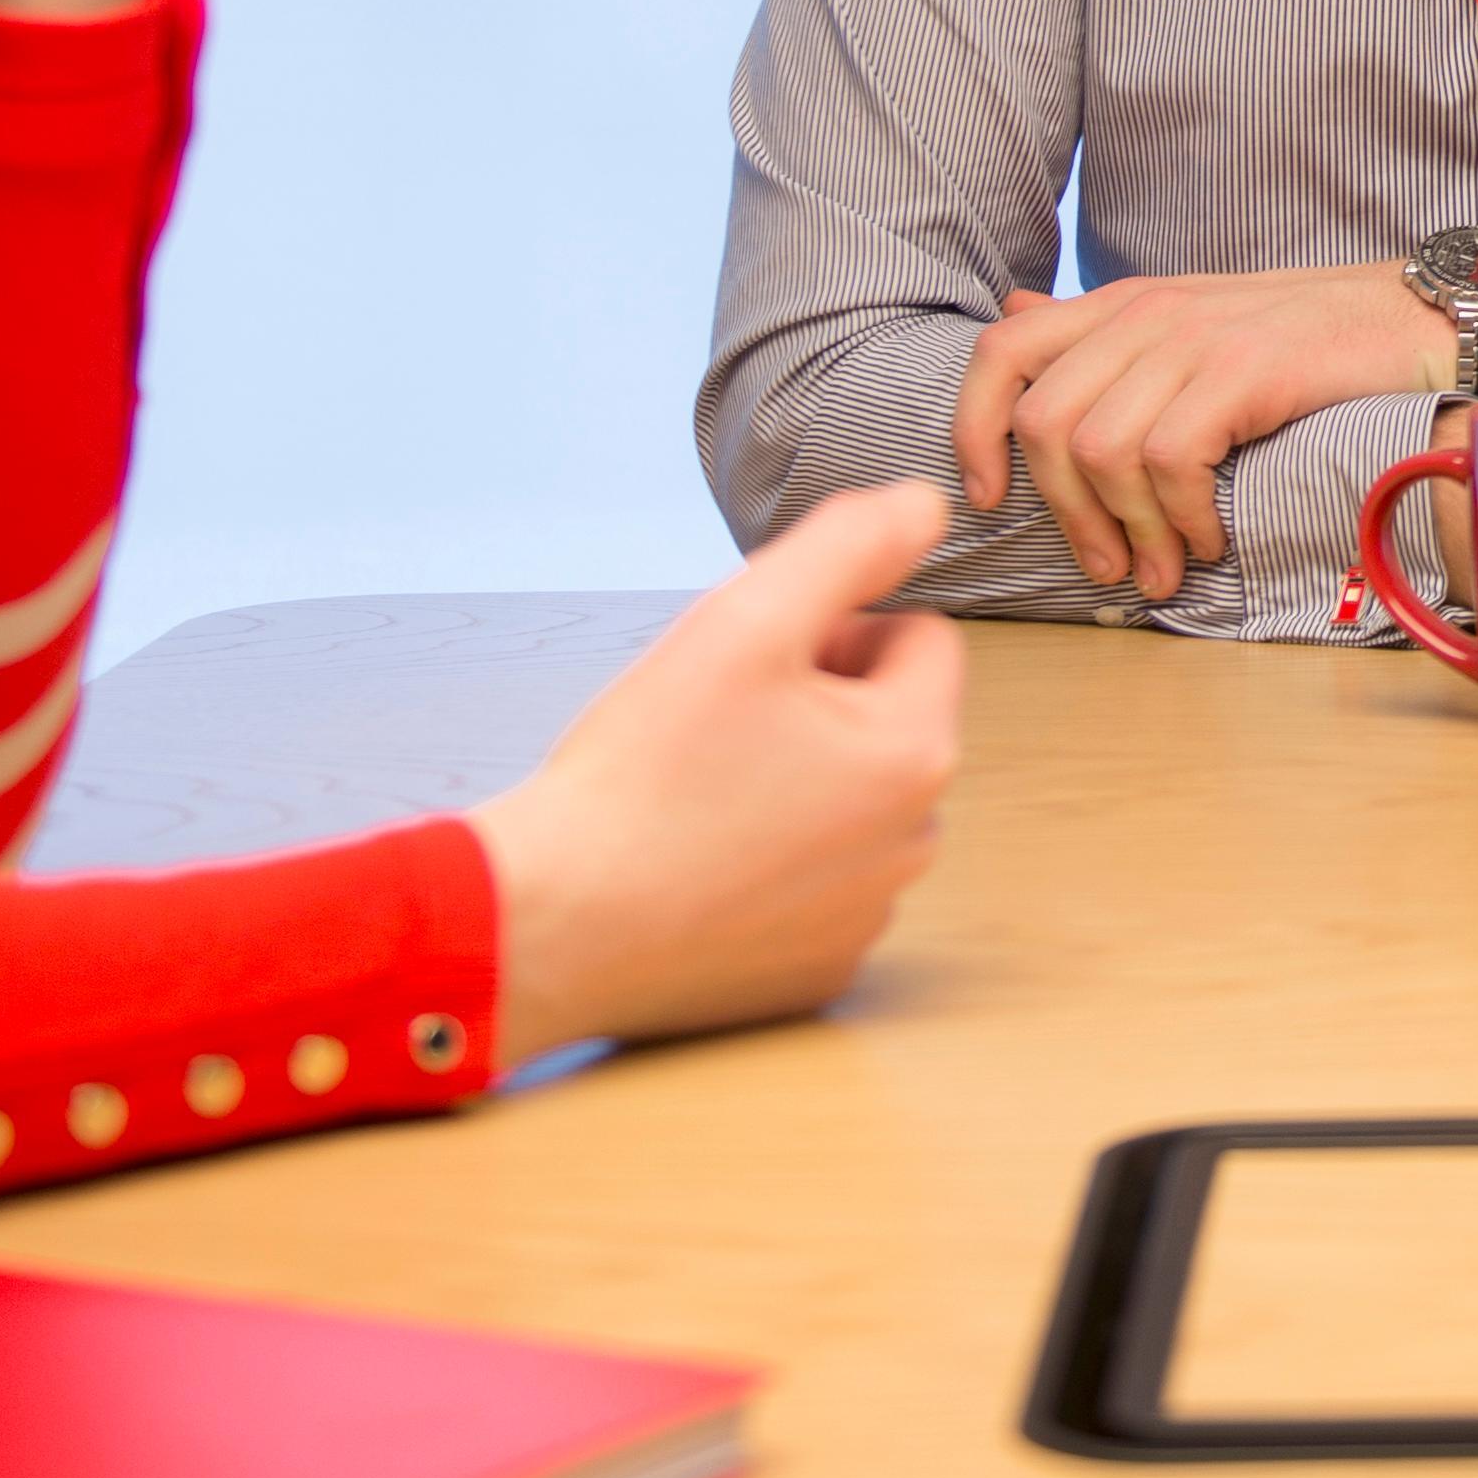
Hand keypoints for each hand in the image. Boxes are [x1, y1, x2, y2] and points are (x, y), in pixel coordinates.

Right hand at [467, 484, 967, 1066]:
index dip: (831, 629)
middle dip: (818, 706)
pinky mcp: (817, 970)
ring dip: (796, 781)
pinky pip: (816, 883)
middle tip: (716, 727)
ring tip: (700, 795)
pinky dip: (770, 864)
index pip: (917, 637)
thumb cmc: (640, 774)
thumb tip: (925, 507)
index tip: (751, 666)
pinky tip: (698, 863)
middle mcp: (913, 843)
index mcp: (915, 752)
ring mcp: (867, 915)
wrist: (551, 926)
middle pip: (888, 722)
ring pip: (850, 803)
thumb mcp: (743, 622)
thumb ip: (849, 546)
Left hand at [953, 260, 1447, 595]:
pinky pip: (1170, 462)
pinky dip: (1181, 518)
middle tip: (1105, 567)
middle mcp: (1146, 312)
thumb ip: (1103, 332)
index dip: (972, 425)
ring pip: (1100, 452)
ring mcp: (1194, 338)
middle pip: (1043, 420)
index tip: (988, 495)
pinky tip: (1211, 539)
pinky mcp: (1242, 371)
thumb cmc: (1308, 340)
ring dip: (1128, 532)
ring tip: (1167, 568)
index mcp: (1123, 303)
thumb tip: (1012, 315)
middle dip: (1061, 513)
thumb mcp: (1193, 322)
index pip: (1001, 348)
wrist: (1417, 320)